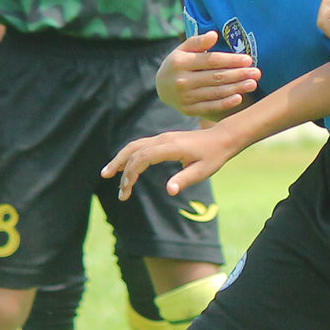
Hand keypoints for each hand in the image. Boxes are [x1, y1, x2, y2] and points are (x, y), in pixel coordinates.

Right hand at [102, 124, 242, 201]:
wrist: (222, 138)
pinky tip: (124, 166)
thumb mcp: (203, 171)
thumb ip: (185, 179)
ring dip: (120, 159)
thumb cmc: (214, 156)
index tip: (126, 189)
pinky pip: (141, 146)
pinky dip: (129, 155)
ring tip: (107, 173)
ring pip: (134, 146)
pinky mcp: (163, 140)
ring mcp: (162, 138)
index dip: (131, 173)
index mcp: (171, 147)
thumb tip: (169, 191)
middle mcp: (163, 139)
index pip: (142, 158)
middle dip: (119, 166)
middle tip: (110, 182)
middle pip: (133, 150)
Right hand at [158, 31, 258, 118]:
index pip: (211, 61)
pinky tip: (239, 98)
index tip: (248, 59)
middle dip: (238, 74)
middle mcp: (181, 81)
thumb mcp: (183, 49)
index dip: (231, 60)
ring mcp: (185, 97)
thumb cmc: (179, 63)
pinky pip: (210, 107)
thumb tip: (214, 35)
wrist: (162, 87)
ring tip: (253, 84)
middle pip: (216, 77)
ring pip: (216, 92)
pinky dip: (225, 103)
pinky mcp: (188, 110)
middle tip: (256, 73)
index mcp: (180, 62)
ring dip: (236, 88)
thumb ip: (198, 42)